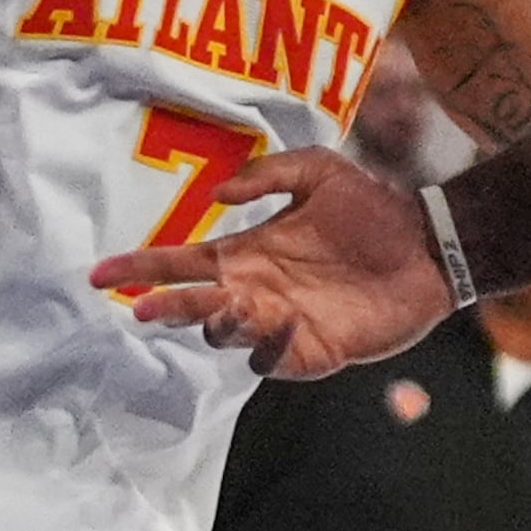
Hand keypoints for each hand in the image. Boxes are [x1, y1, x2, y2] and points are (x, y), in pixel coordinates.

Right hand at [89, 147, 454, 377]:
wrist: (429, 246)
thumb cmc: (374, 211)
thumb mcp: (320, 171)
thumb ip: (269, 174)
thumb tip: (215, 197)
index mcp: (249, 253)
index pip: (182, 263)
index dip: (141, 268)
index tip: (101, 273)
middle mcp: (255, 292)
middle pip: (194, 306)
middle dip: (167, 306)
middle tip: (146, 305)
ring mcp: (280, 324)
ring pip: (226, 335)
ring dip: (216, 322)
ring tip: (223, 302)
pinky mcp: (310, 352)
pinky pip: (272, 359)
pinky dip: (268, 346)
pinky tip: (280, 322)